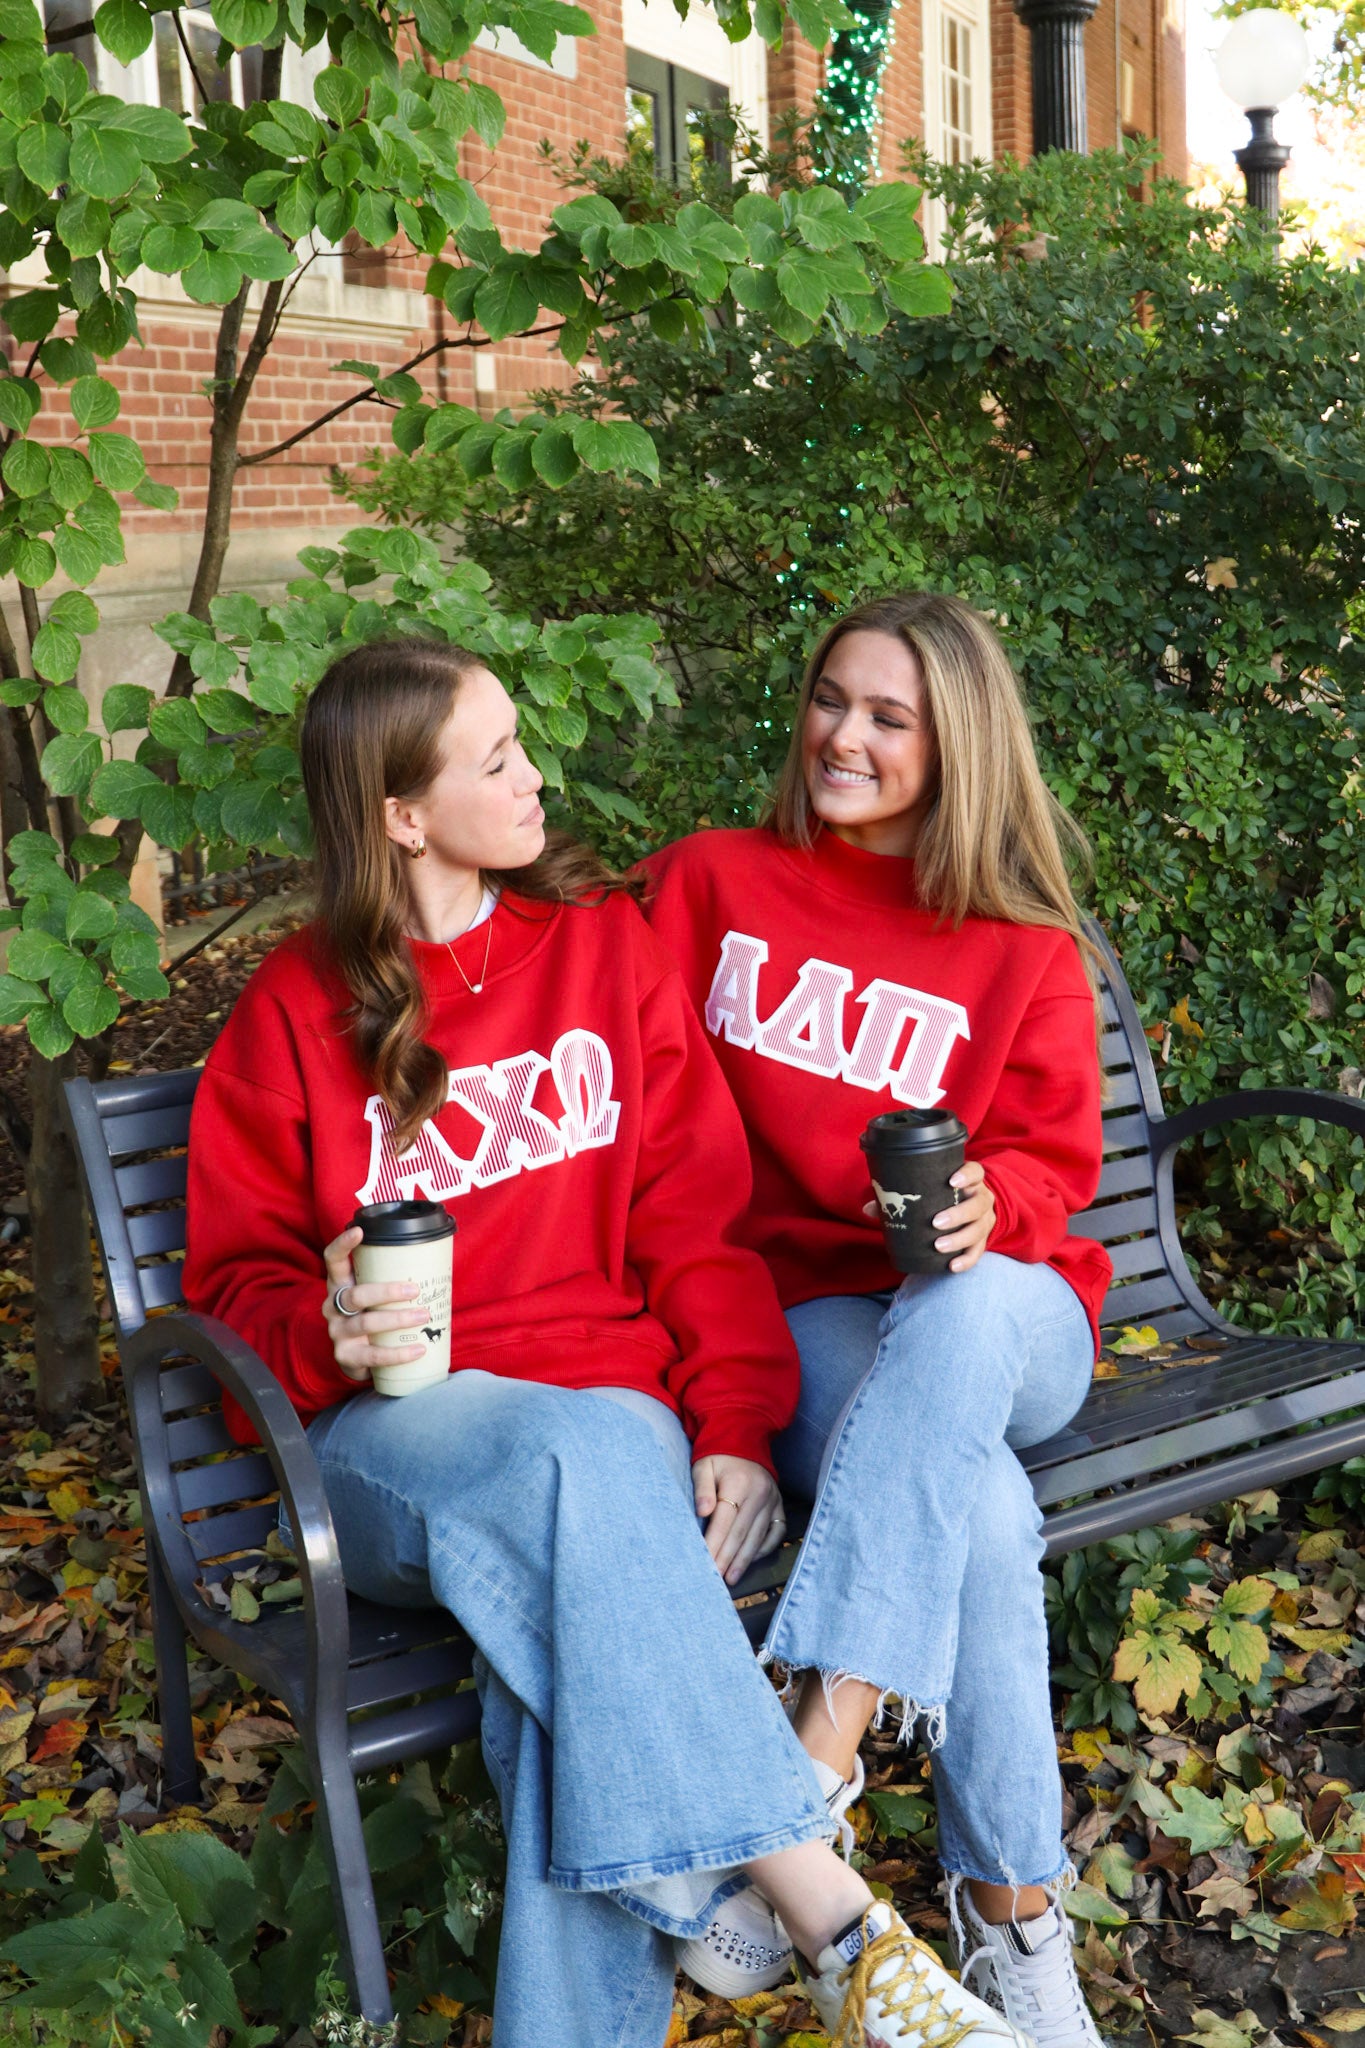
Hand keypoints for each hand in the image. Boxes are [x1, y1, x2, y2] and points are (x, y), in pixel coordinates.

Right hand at [322, 1225, 429, 1382]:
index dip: (342, 1244)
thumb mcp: (374, 1296)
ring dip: (397, 1319)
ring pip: (366, 1323)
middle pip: (356, 1295)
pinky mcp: (345, 1356)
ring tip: (423, 1316)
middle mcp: (333, 1306)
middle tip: (414, 1289)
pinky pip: (373, 1356)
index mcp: (340, 1285)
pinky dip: (398, 1354)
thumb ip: (390, 1279)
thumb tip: (438, 1261)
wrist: (357, 1359)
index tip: (360, 1231)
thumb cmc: (372, 1316)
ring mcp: (337, 1332)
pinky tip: (418, 1350)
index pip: (333, 1260)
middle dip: (387, 1291)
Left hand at [692, 1455, 785, 1586]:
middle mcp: (760, 1494)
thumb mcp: (703, 1465)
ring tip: (732, 1577)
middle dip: (728, 1558)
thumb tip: (702, 1512)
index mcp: (739, 1483)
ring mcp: (773, 1500)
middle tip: (716, 1579)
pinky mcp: (779, 1505)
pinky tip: (751, 1559)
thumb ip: (702, 1488)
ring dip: (745, 1560)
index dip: (714, 1544)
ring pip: (758, 1536)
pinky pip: (776, 1532)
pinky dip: (764, 1548)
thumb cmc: (718, 1456)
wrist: (745, 1438)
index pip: (724, 1521)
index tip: (705, 1563)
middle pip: (741, 1533)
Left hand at [862, 1158, 995, 1273]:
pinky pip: (978, 1252)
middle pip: (977, 1204)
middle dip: (958, 1214)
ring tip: (939, 1246)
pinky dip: (966, 1260)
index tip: (952, 1181)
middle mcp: (981, 1198)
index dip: (966, 1176)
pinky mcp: (982, 1240)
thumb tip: (867, 1209)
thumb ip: (898, 1197)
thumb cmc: (940, 1197)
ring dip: (959, 1239)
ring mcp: (985, 1220)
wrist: (965, 1210)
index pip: (975, 1172)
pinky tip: (951, 1266)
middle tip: (936, 1223)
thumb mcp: (926, 1192)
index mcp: (969, 1181)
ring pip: (979, 1229)